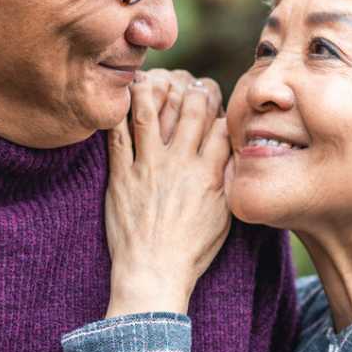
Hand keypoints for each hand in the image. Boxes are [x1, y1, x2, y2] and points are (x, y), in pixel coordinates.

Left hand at [103, 71, 231, 315]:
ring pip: (150, 113)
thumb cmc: (191, 251)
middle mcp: (180, 164)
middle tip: (190, 84)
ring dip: (153, 89)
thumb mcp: (224, 217)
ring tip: (153, 78)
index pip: (221, 125)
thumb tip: (233, 154)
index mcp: (208, 174)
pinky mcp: (121, 176)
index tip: (216, 103)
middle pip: (190, 110)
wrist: (153, 273)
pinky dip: (118, 114)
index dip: (221, 108)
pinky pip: (117, 136)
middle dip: (193, 90)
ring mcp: (148, 167)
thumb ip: (228, 181)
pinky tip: (120, 100)